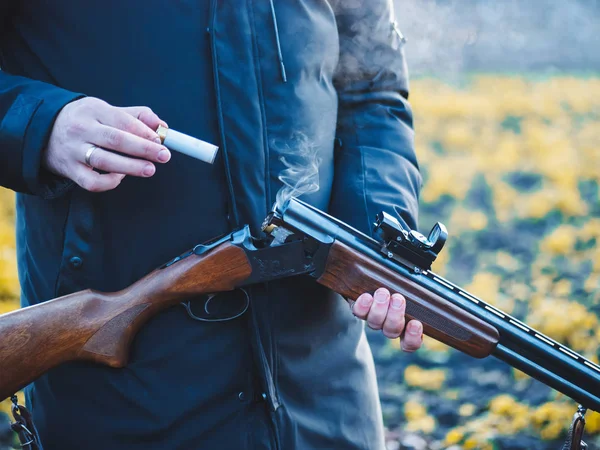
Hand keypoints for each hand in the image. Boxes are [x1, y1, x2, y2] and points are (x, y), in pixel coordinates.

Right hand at [43, 97, 170, 191]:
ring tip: (149, 169)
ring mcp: (74, 150)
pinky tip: (121, 176)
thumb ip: (136, 116)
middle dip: (143, 149)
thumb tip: (162, 126)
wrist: (42, 130)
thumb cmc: (85, 120)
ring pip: (104, 161)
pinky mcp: (70, 170)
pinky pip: (92, 182)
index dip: (144, 132)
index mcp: (93, 110)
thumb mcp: (106, 110)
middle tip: (163, 156)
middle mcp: (81, 129)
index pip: (122, 120)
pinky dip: (110, 182)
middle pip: (116, 140)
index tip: (161, 140)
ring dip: (131, 166)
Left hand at [351, 288, 422, 351]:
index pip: (411, 342)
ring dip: (380, 308)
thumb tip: (440, 287)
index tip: (415, 324)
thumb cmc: (400, 287)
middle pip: (392, 331)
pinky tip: (367, 296)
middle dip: (396, 315)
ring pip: (376, 323)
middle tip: (398, 299)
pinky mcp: (359, 310)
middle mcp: (388, 326)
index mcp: (406, 326)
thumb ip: (422, 294)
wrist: (371, 283)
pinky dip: (363, 306)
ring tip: (383, 293)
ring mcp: (373, 319)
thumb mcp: (414, 290)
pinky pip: (358, 312)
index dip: (413, 338)